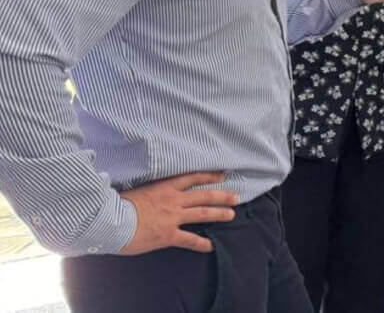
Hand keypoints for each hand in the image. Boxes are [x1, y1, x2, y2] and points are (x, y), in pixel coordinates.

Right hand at [118, 172, 238, 254]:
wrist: (109, 221)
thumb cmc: (116, 204)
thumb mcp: (135, 190)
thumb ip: (148, 189)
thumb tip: (147, 189)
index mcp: (163, 187)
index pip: (191, 178)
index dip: (208, 176)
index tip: (222, 175)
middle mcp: (172, 200)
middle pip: (204, 195)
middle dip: (222, 195)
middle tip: (236, 197)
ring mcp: (172, 217)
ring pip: (203, 213)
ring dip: (219, 214)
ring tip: (231, 215)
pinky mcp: (168, 235)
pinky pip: (190, 239)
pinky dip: (201, 243)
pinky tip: (210, 246)